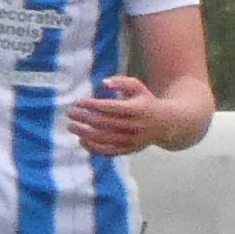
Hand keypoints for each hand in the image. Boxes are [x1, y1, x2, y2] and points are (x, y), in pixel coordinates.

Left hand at [65, 74, 183, 155]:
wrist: (165, 125)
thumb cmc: (146, 102)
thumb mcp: (138, 87)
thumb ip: (122, 82)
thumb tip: (104, 83)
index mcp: (136, 110)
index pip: (111, 108)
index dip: (94, 105)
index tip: (79, 101)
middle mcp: (133, 127)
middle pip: (104, 123)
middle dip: (84, 118)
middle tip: (70, 113)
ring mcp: (130, 141)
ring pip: (104, 139)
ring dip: (85, 133)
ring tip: (70, 126)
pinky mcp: (127, 150)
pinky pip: (108, 151)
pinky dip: (93, 147)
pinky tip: (81, 140)